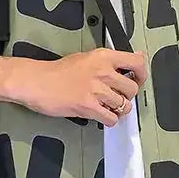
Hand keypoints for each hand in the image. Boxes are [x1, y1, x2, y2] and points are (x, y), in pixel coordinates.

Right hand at [6, 48, 147, 126]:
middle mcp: (103, 72)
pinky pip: (111, 118)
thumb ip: (111, 60)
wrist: (36, 82)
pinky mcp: (88, 106)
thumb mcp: (87, 57)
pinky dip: (109, 120)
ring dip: (117, 109)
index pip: (137, 63)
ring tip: (106, 107)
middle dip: (127, 96)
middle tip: (118, 97)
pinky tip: (101, 115)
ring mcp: (96, 90)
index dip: (142, 74)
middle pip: (132, 89)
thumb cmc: (57, 71)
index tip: (137, 80)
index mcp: (103, 57)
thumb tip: (135, 57)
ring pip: (123, 106)